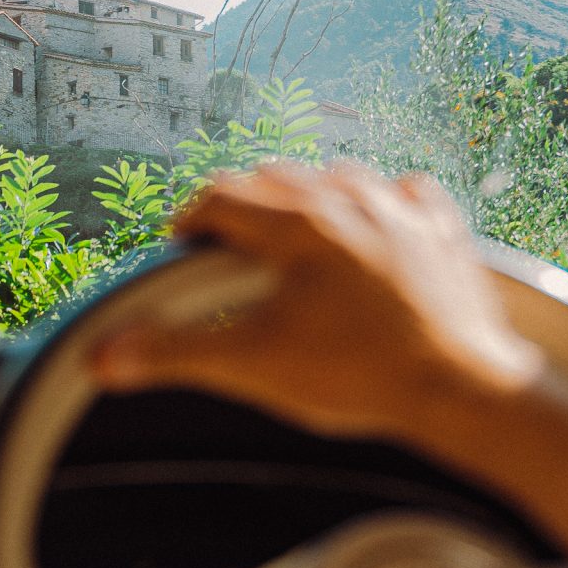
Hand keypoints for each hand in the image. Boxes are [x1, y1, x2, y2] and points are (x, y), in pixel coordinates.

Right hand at [94, 161, 543, 444]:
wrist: (462, 390)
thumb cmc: (359, 375)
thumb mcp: (253, 365)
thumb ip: (174, 353)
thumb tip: (105, 356)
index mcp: (295, 225)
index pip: (221, 197)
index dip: (192, 221)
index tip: (183, 245)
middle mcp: (348, 202)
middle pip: (276, 179)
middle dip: (246, 206)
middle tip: (231, 244)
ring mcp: (400, 213)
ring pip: (340, 177)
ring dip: (309, 197)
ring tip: (295, 234)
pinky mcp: (443, 234)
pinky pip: (407, 193)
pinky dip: (382, 204)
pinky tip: (376, 226)